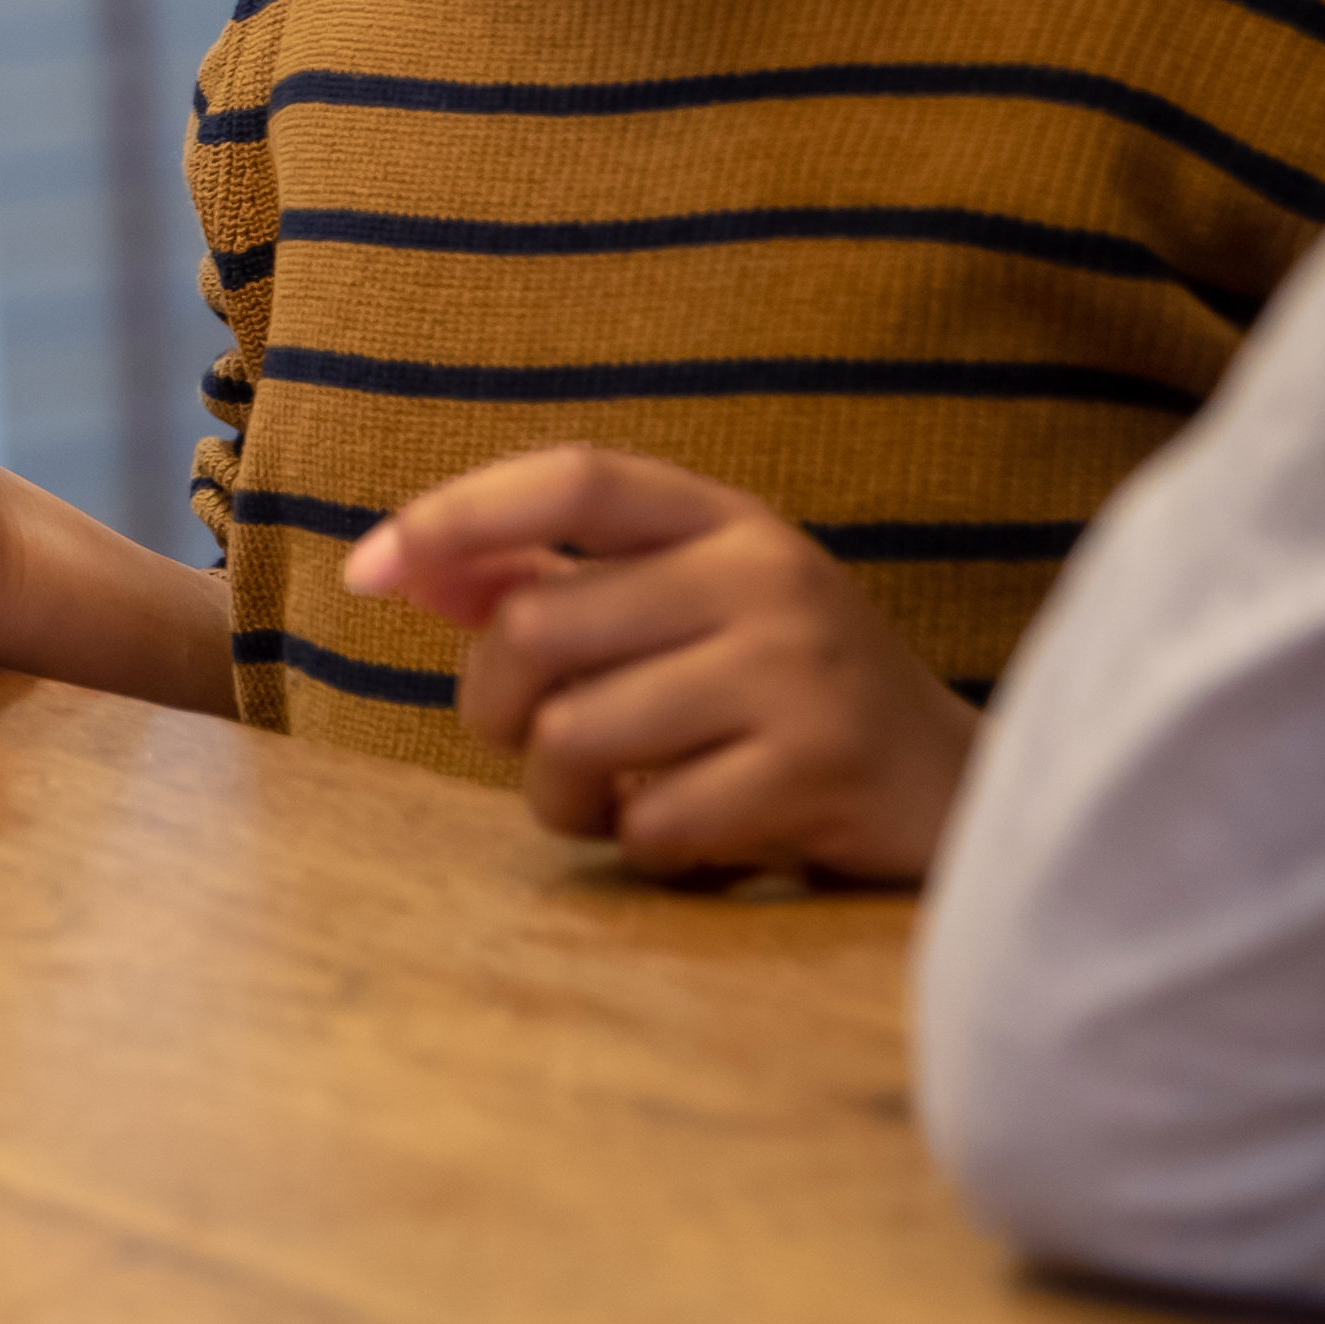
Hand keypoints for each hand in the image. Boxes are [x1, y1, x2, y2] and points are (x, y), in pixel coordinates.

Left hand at [349, 448, 973, 881]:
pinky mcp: (817, 776)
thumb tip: (402, 569)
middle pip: (536, 629)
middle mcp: (769, 579)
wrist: (958, 796)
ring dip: (567, 795)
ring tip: (623, 798)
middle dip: (499, 708)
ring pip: (574, 737)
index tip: (366, 571)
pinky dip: (644, 846)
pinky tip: (697, 835)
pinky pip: (648, 823)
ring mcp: (799, 675)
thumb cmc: (782, 696)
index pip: (573, 476)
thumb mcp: (681, 612)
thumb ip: (548, 584)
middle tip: (543, 742)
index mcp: (728, 522)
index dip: (456, 516)